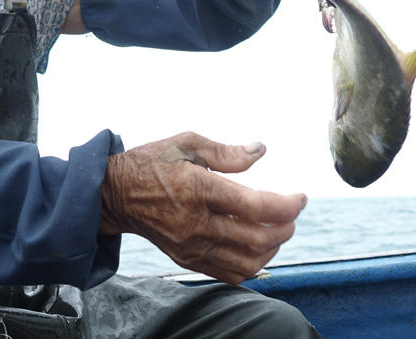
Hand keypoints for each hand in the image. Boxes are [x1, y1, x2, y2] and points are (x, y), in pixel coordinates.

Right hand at [99, 131, 306, 284]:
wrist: (115, 195)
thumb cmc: (152, 163)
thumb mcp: (186, 142)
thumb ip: (226, 151)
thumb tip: (260, 151)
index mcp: (197, 188)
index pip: (254, 206)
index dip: (286, 205)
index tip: (301, 198)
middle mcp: (195, 222)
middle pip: (257, 238)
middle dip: (285, 227)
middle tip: (292, 212)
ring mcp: (191, 246)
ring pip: (247, 262)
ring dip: (273, 248)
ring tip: (278, 229)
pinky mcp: (187, 259)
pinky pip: (229, 273)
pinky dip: (252, 265)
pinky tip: (258, 246)